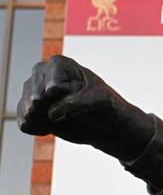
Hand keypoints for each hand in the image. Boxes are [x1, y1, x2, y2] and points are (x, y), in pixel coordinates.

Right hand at [17, 55, 154, 159]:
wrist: (105, 124)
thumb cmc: (106, 106)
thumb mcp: (100, 101)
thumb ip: (77, 103)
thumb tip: (51, 113)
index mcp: (60, 65)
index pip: (52, 85)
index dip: (65, 99)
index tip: (77, 98)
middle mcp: (42, 75)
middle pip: (33, 95)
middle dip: (49, 110)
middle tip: (62, 116)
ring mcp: (35, 92)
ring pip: (26, 109)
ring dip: (42, 121)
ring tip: (60, 121)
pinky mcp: (32, 110)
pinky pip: (23, 122)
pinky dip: (36, 129)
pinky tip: (51, 128)